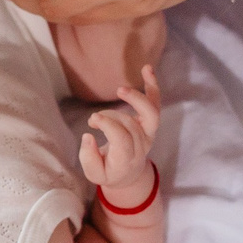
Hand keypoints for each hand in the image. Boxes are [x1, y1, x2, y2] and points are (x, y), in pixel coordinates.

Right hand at [79, 66, 160, 197]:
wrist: (128, 174)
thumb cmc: (108, 171)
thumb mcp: (94, 174)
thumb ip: (89, 158)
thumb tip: (88, 136)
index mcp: (128, 159)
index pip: (123, 139)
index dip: (108, 126)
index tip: (93, 120)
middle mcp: (142, 145)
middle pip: (131, 125)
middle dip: (111, 117)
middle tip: (95, 118)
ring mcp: (149, 132)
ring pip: (151, 113)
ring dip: (137, 98)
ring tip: (120, 90)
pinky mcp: (149, 121)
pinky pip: (155, 102)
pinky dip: (152, 85)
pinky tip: (147, 68)